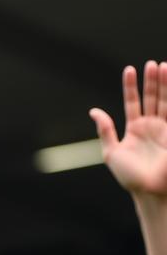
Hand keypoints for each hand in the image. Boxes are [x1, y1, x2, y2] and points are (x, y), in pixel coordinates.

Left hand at [90, 61, 166, 199]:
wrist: (149, 190)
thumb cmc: (129, 176)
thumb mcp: (111, 153)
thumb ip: (105, 131)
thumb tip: (94, 111)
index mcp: (134, 129)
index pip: (132, 102)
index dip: (130, 87)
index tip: (129, 70)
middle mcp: (150, 125)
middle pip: (151, 97)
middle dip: (151, 81)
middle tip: (151, 64)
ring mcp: (164, 127)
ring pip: (165, 100)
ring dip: (164, 83)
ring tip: (162, 66)